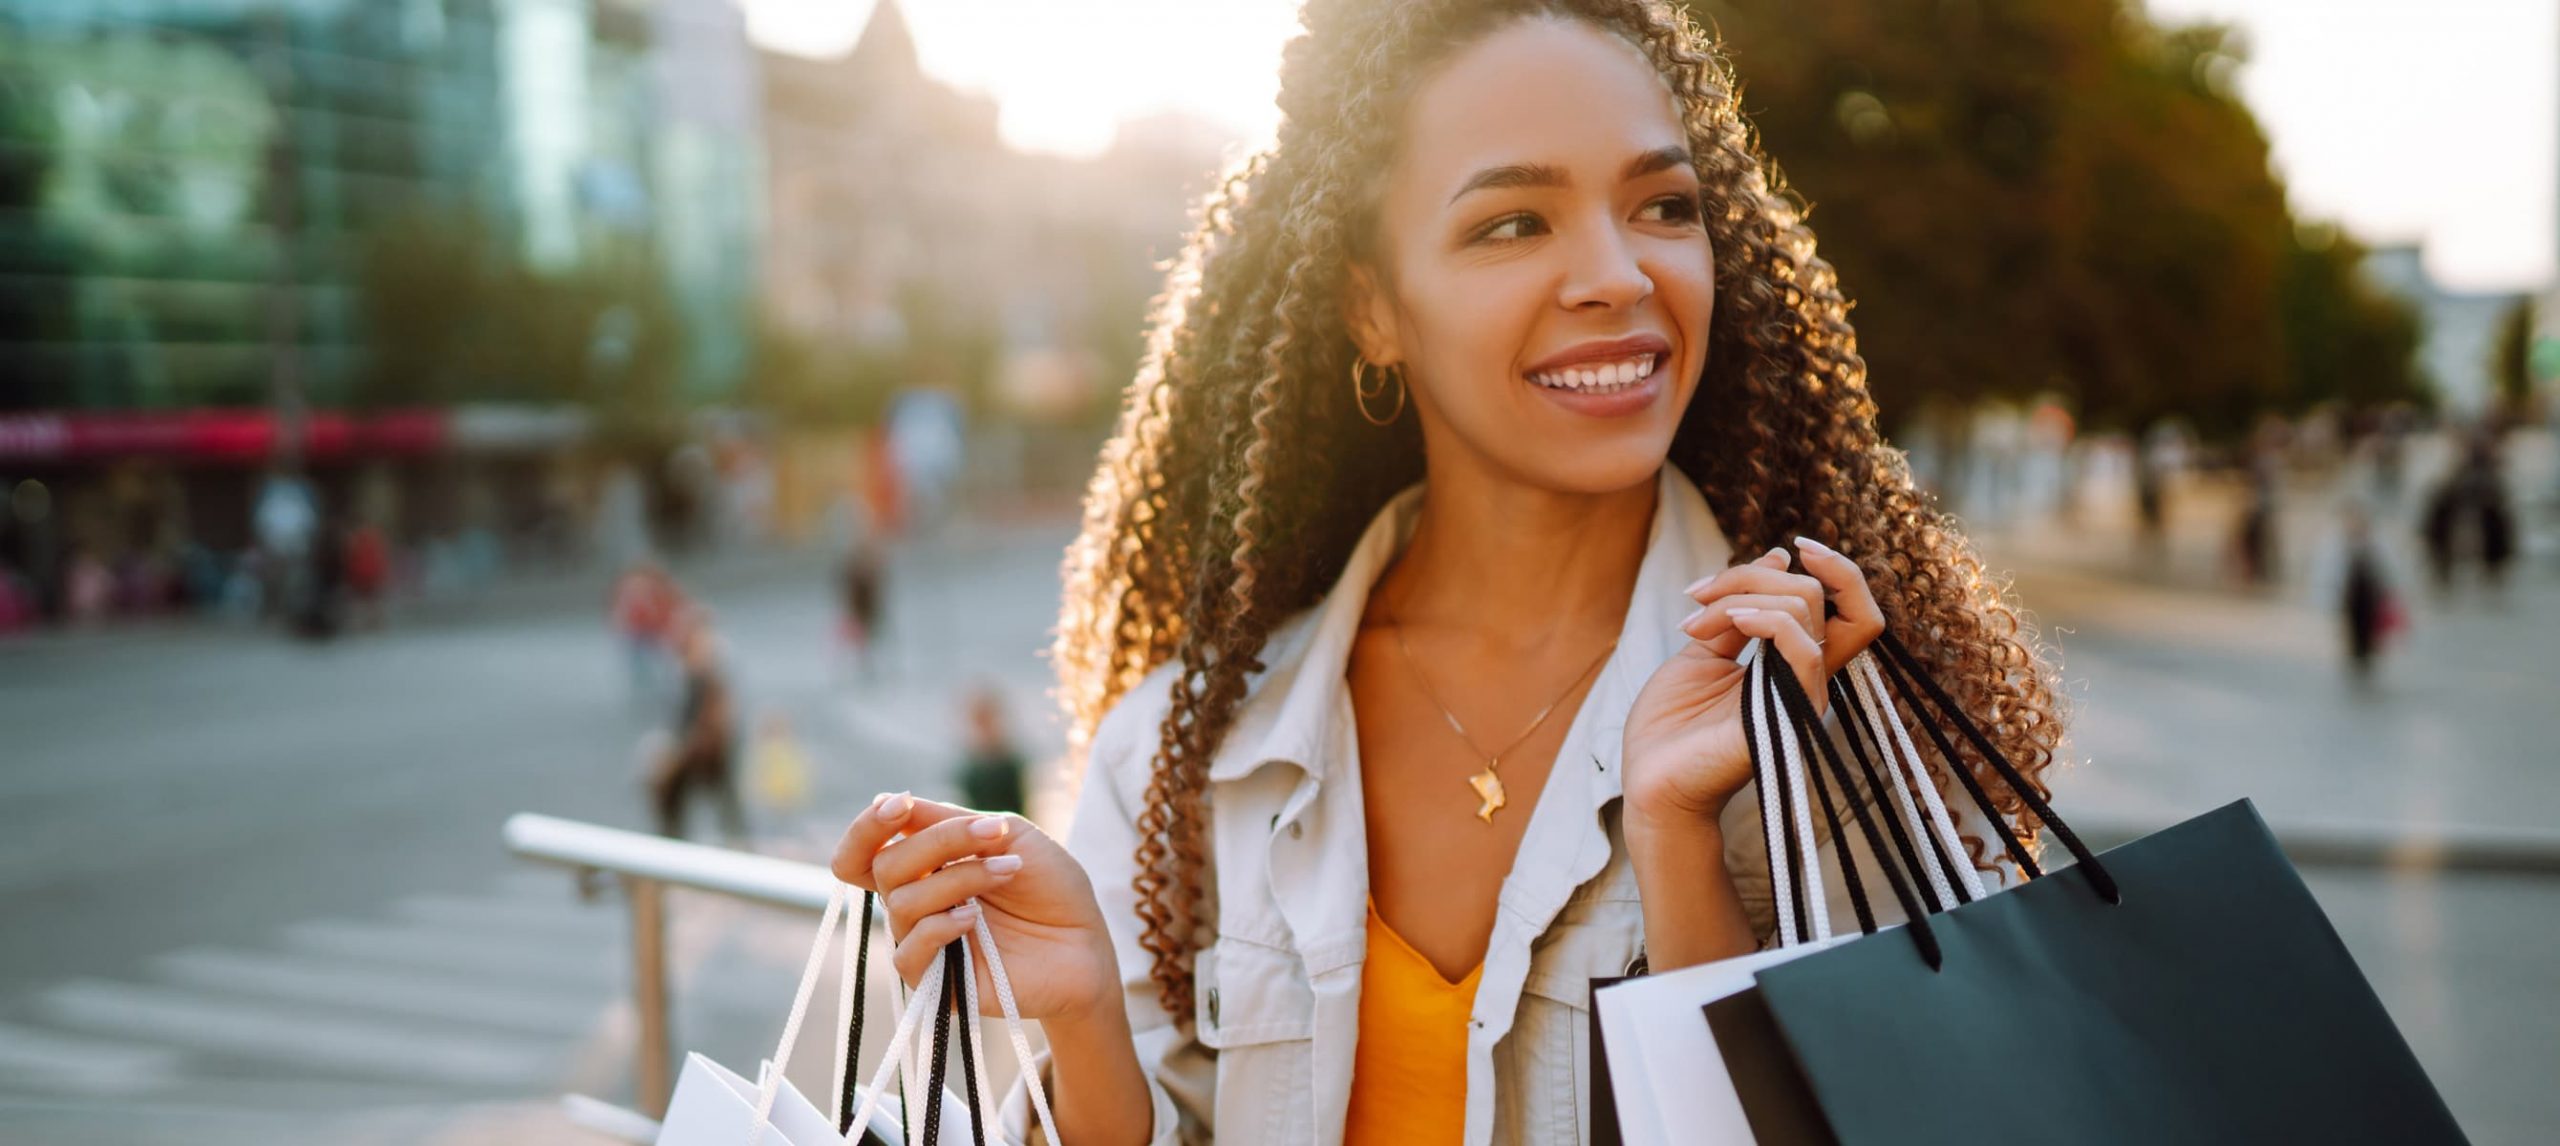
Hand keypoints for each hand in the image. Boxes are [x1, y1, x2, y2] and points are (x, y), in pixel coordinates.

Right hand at [833, 793, 1120, 1024]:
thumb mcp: (1007, 834)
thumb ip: (947, 819)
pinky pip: (908, 953)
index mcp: (923, 867)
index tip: (899, 804)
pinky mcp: (935, 983)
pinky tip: (975, 918)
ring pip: (901, 902)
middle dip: (940, 841)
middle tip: (994, 834)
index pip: (864, 851)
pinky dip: (940, 927)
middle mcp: (914, 903)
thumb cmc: (1050, 886)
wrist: (1087, 942)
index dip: (868, 826)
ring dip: (960, 879)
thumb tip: (884, 798)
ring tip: (1009, 871)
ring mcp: (922, 942)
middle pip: (885, 866)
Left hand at [1620, 537, 1885, 827]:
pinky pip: (1804, 650)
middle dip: (1750, 577)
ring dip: (1741, 597)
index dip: (1837, 569)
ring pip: (1807, 612)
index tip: (1790, 547)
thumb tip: (1778, 560)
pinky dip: (1767, 620)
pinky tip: (1728, 622)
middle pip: (1816, 596)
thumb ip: (1739, 609)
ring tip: (1696, 621)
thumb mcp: (1702, 648)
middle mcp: (1806, 677)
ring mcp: (1802, 697)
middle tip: (1697, 595)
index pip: (1850, 607)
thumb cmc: (1672, 725)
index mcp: (1792, 662)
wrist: (1649, 781)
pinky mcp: (1790, 716)